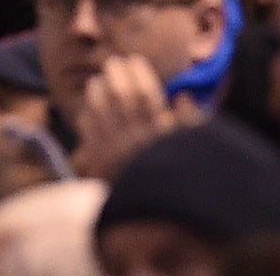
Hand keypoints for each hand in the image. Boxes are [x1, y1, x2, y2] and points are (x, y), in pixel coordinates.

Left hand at [71, 55, 203, 177]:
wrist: (154, 219)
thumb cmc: (179, 178)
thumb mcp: (192, 150)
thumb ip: (190, 123)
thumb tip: (182, 96)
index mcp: (159, 134)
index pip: (146, 94)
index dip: (138, 73)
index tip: (134, 60)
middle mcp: (135, 141)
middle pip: (121, 98)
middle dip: (116, 75)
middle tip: (112, 62)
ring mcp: (115, 153)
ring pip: (101, 113)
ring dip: (97, 93)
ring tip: (96, 81)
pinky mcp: (100, 166)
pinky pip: (89, 135)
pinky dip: (87, 117)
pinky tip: (88, 108)